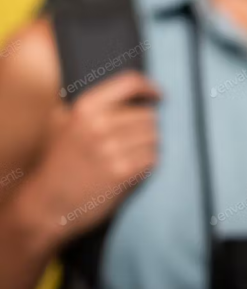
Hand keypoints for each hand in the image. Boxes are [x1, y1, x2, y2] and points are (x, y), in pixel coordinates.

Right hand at [28, 72, 159, 241]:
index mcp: (84, 108)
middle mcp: (98, 124)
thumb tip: (136, 92)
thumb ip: (93, 107)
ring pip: (154, 137)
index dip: (149, 87)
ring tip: (127, 158)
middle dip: (146, 128)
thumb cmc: (59, 164)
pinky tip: (129, 171)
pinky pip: (153, 158)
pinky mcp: (122, 171)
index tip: (158, 96)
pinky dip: (146, 165)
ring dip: (147, 147)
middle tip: (131, 143)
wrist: (46, 205)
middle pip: (149, 115)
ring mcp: (111, 148)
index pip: (129, 83)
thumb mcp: (63, 125)